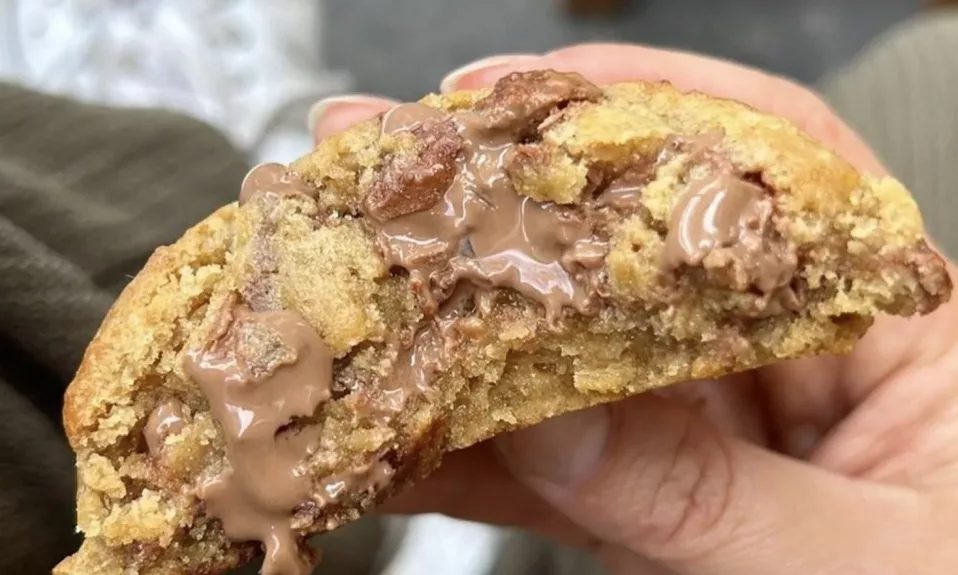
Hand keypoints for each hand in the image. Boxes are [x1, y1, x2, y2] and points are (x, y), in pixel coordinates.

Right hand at [308, 45, 957, 573]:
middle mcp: (782, 365)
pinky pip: (548, 468)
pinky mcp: (646, 504)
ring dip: (458, 330)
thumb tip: (553, 430)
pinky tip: (394, 437)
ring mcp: (701, 432)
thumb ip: (704, 492)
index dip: (660, 107)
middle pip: (635, 253)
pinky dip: (468, 458)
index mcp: (885, 340)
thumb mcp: (853, 559)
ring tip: (361, 291)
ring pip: (567, 359)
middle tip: (399, 174)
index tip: (540, 90)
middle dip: (511, 210)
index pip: (779, 171)